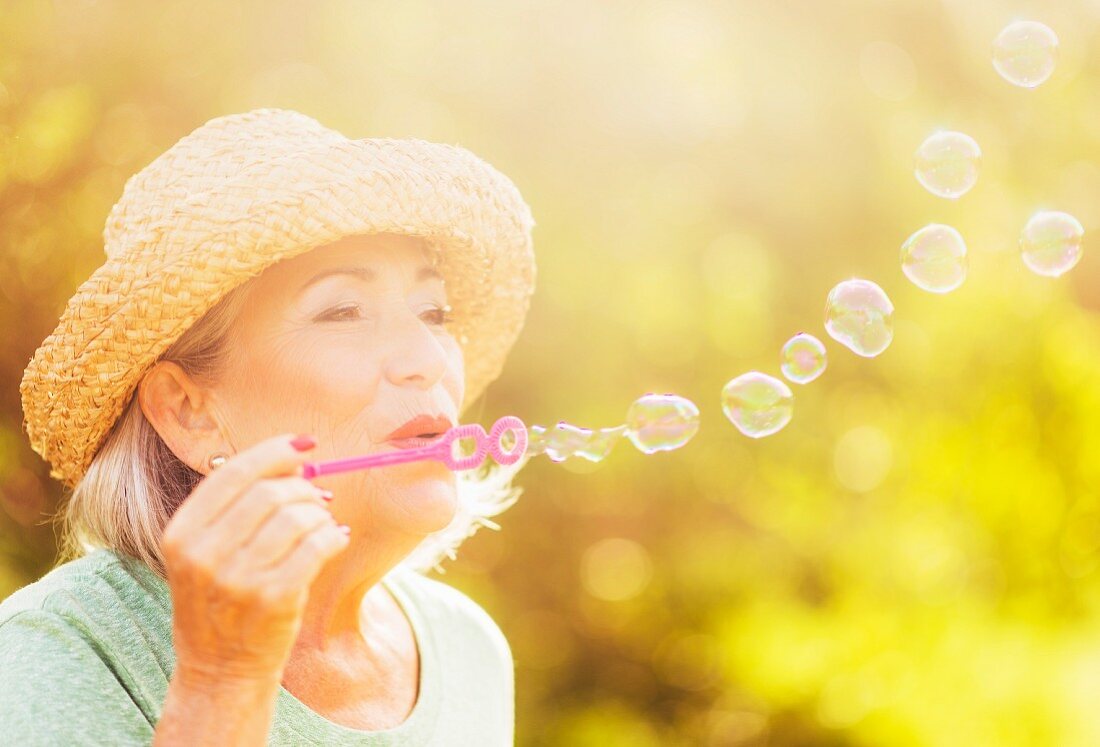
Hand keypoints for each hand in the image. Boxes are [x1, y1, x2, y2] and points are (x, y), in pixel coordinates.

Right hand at [160, 433, 347, 685]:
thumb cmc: (220, 605)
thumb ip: (235, 508)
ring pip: (297, 516)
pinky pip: (318, 545)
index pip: (232, 472)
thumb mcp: (204, 554)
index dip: (274, 451)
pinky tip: (335, 539)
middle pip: (269, 491)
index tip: (303, 445)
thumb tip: (293, 461)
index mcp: (181, 534)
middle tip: (317, 497)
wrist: (219, 673)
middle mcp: (203, 554)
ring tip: (322, 525)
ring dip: (320, 514)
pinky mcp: (273, 598)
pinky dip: (334, 535)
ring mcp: (238, 579)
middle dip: (303, 487)